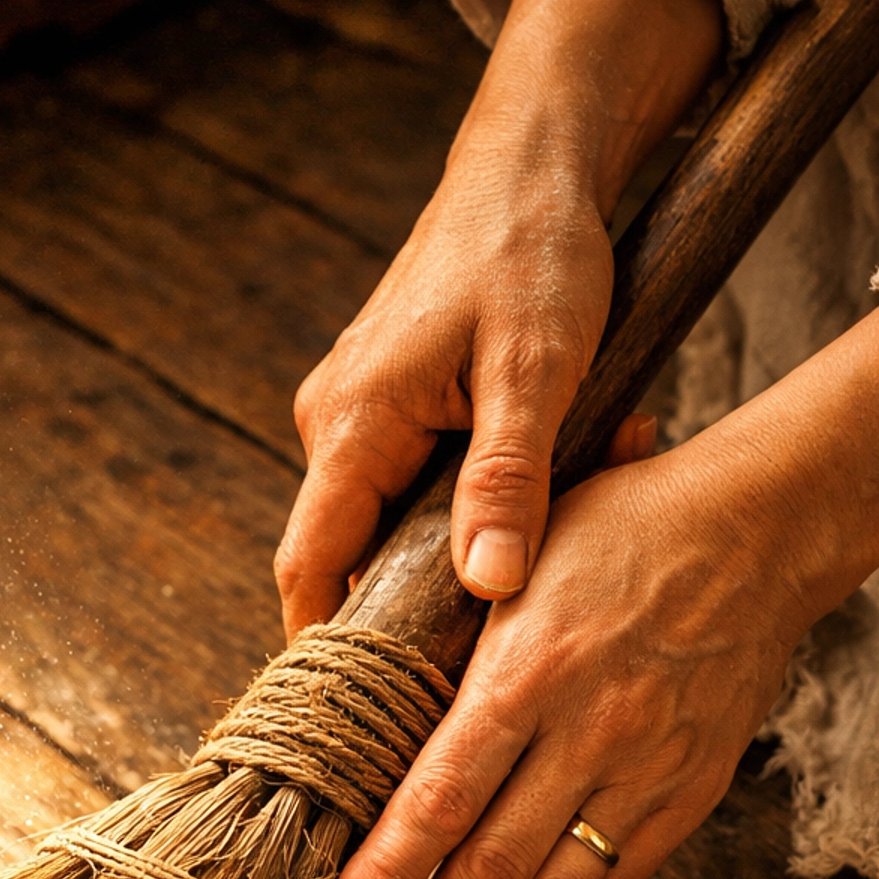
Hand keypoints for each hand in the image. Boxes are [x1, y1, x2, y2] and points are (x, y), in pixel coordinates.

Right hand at [276, 0, 724, 632]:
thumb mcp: (537, 369)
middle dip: (431, 599)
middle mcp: (338, 424)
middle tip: (506, 637)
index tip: (362, 718)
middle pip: (353, 559)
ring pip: (400, 521)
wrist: (537, 160)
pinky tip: (566, 475)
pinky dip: (489, 496)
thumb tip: (488, 587)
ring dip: (478, 539)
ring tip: (568, 526)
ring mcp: (364, 414)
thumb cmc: (534, 248)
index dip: (326, 652)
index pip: (309, 570)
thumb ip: (510, 480)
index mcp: (352, 423)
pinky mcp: (398, 403)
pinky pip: (425, 481)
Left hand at [320, 290, 878, 878]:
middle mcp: (590, 733)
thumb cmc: (612, 534)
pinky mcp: (688, 794)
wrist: (758, 533)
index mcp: (528, 672)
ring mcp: (646, 772)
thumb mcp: (511, 568)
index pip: (439, 801)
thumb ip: (446, 650)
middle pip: (488, 872)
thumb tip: (357, 726)